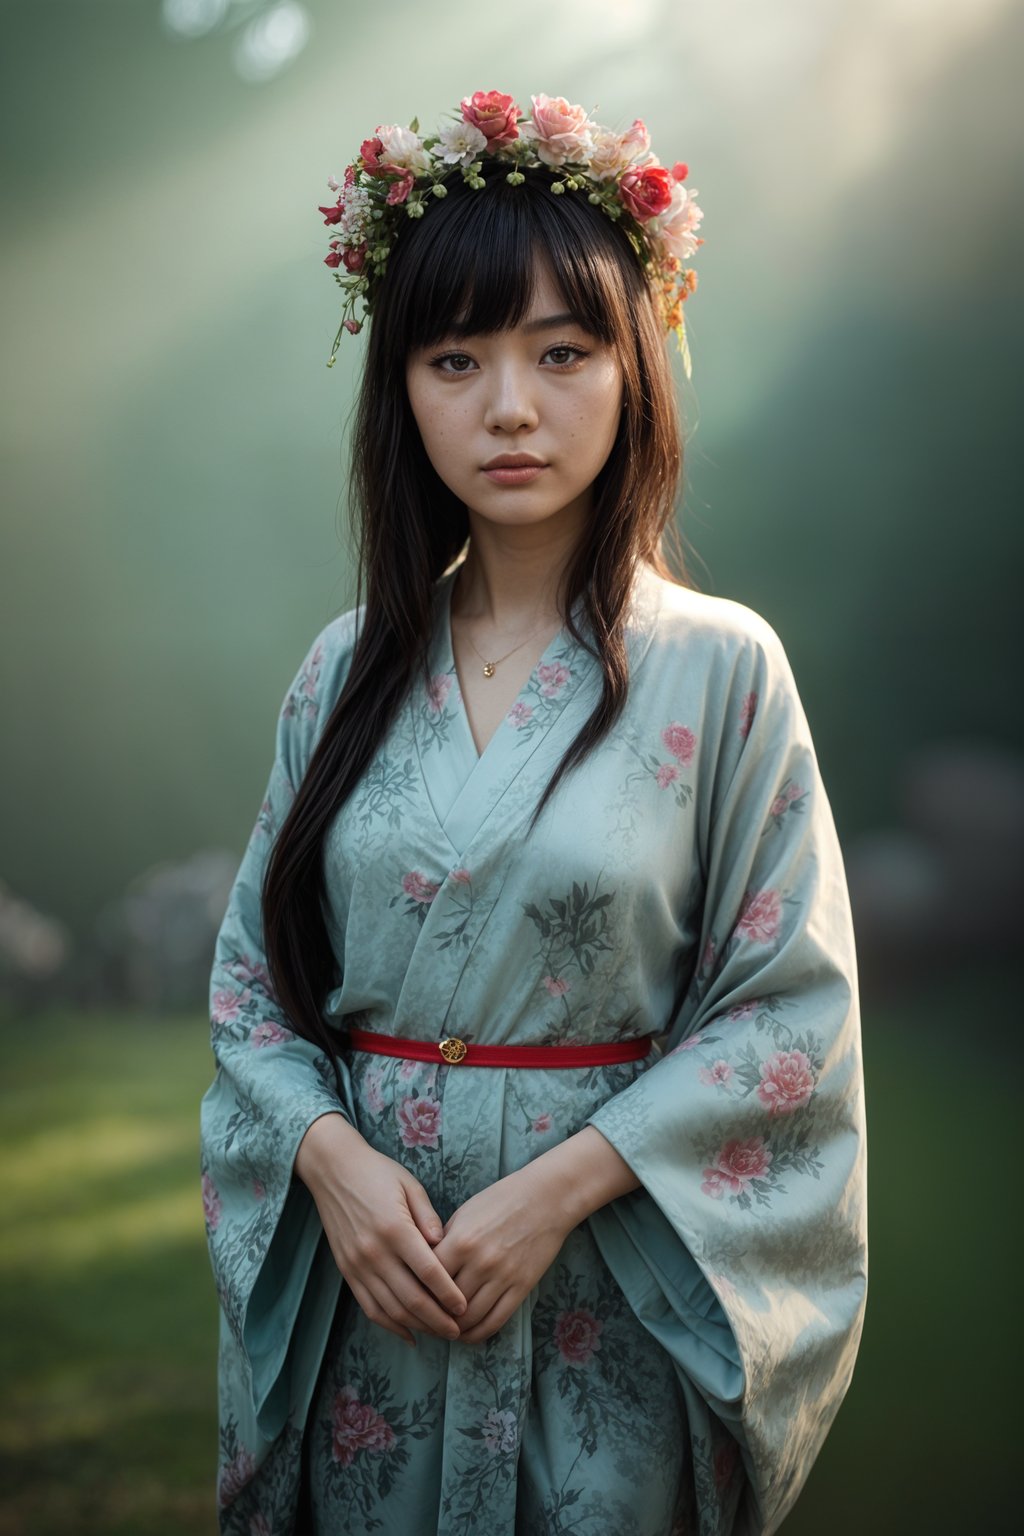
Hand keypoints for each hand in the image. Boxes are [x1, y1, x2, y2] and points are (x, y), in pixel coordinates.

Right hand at [294, 1112, 467, 1346]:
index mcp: (395, 1228)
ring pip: (391, 1309)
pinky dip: (390, 1325)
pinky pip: (370, 1307)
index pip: (428, 1272)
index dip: (449, 1294)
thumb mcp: (410, 1185)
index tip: (465, 1307)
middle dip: (437, 1320)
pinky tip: (409, 1334)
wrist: (334, 1170)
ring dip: (417, 1326)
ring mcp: (358, 1264)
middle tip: (458, 1330)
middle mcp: (374, 1251)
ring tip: (439, 1333)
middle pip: (411, 1298)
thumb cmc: (378, 1172)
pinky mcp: (347, 1271)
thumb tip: (446, 1246)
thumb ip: (429, 1218)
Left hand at [430, 1161, 575, 1344]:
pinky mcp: (521, 1287)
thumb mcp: (464, 1214)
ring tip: (445, 1330)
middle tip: (424, 1322)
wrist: (545, 1199)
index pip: (427, 1279)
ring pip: (469, 1319)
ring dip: (454, 1330)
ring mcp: (502, 1277)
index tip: (411, 1300)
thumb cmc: (500, 1201)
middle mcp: (479, 1262)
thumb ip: (443, 1242)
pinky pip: (495, 1321)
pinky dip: (478, 1333)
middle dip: (432, 1316)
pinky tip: (469, 1333)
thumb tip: (423, 1269)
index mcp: (460, 1241)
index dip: (416, 1293)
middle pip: (445, 1304)